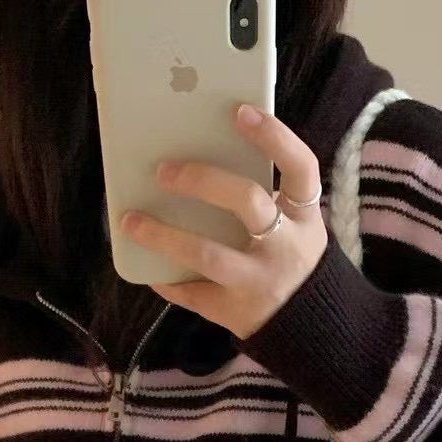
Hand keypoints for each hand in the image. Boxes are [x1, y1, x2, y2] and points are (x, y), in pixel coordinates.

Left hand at [122, 104, 326, 340]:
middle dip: (202, 180)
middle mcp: (286, 248)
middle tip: (161, 170)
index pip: (300, 167)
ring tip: (130, 220)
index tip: (239, 111)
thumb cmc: (290, 259)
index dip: (273, 136)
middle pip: (248, 202)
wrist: (310, 330)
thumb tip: (200, 153)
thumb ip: (263, 195)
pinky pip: (193, 293)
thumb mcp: (295, 225)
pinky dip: (166, 279)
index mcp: (305, 218)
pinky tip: (146, 266)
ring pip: (209, 255)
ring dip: (164, 236)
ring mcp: (259, 283)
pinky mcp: (236, 312)